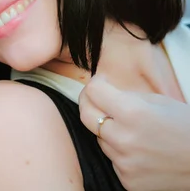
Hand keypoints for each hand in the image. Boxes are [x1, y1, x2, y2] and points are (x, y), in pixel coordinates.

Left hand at [79, 75, 189, 190]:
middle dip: (88, 104)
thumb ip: (127, 97)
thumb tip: (104, 93)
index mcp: (133, 113)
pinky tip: (141, 151)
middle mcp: (123, 139)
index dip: (95, 85)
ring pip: (101, 139)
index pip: (94, 92)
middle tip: (95, 99)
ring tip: (133, 131)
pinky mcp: (127, 181)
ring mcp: (124, 163)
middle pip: (86, 116)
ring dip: (109, 132)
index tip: (99, 85)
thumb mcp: (160, 102)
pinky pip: (113, 160)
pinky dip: (121, 153)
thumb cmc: (187, 128)